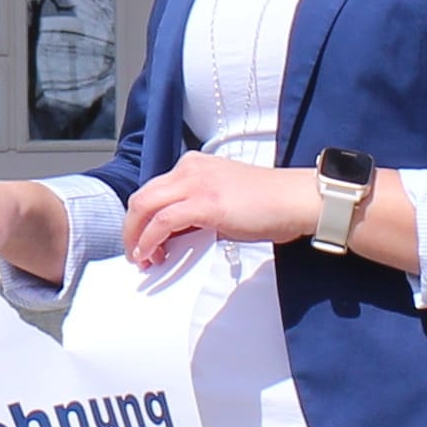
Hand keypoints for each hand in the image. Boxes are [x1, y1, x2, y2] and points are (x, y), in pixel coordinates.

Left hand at [121, 151, 326, 274]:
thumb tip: (173, 237)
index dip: (141, 220)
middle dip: (131, 229)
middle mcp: (189, 169)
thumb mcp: (221, 202)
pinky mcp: (204, 203)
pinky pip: (162, 223)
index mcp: (193, 165)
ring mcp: (195, 184)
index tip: (144, 243)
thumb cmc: (268, 204)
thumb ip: (195, 212)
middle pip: (141, 197)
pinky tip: (152, 256)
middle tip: (136, 254)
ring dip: (136, 237)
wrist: (294, 199)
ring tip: (142, 260)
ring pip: (145, 207)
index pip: (153, 190)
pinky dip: (149, 241)